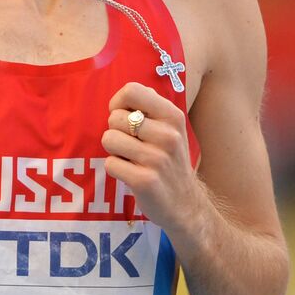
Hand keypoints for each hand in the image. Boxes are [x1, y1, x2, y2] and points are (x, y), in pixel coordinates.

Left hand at [103, 82, 202, 238]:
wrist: (185, 204)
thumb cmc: (168, 160)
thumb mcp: (170, 129)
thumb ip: (149, 108)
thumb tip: (125, 94)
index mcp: (173, 116)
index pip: (131, 91)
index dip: (118, 103)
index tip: (124, 117)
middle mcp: (169, 135)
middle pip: (114, 118)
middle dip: (116, 131)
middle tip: (132, 145)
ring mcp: (158, 158)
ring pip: (108, 139)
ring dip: (114, 151)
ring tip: (132, 159)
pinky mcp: (145, 180)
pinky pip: (110, 163)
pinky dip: (115, 169)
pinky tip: (132, 175)